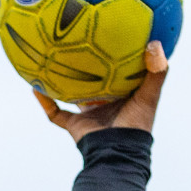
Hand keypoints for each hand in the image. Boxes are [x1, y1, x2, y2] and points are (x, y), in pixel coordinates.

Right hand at [34, 40, 168, 141]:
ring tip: (49, 59)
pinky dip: (44, 101)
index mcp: (123, 97)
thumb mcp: (149, 96)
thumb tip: (155, 43)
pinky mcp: (75, 125)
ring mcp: (89, 115)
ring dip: (61, 82)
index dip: (115, 58)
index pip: (118, 73)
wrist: (117, 153)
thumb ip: (156, 73)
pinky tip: (34, 85)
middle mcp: (105, 105)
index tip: (109, 37)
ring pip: (72, 95)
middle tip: (76, 43)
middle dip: (85, 67)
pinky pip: (55, 112)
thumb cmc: (136, 126)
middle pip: (93, 82)